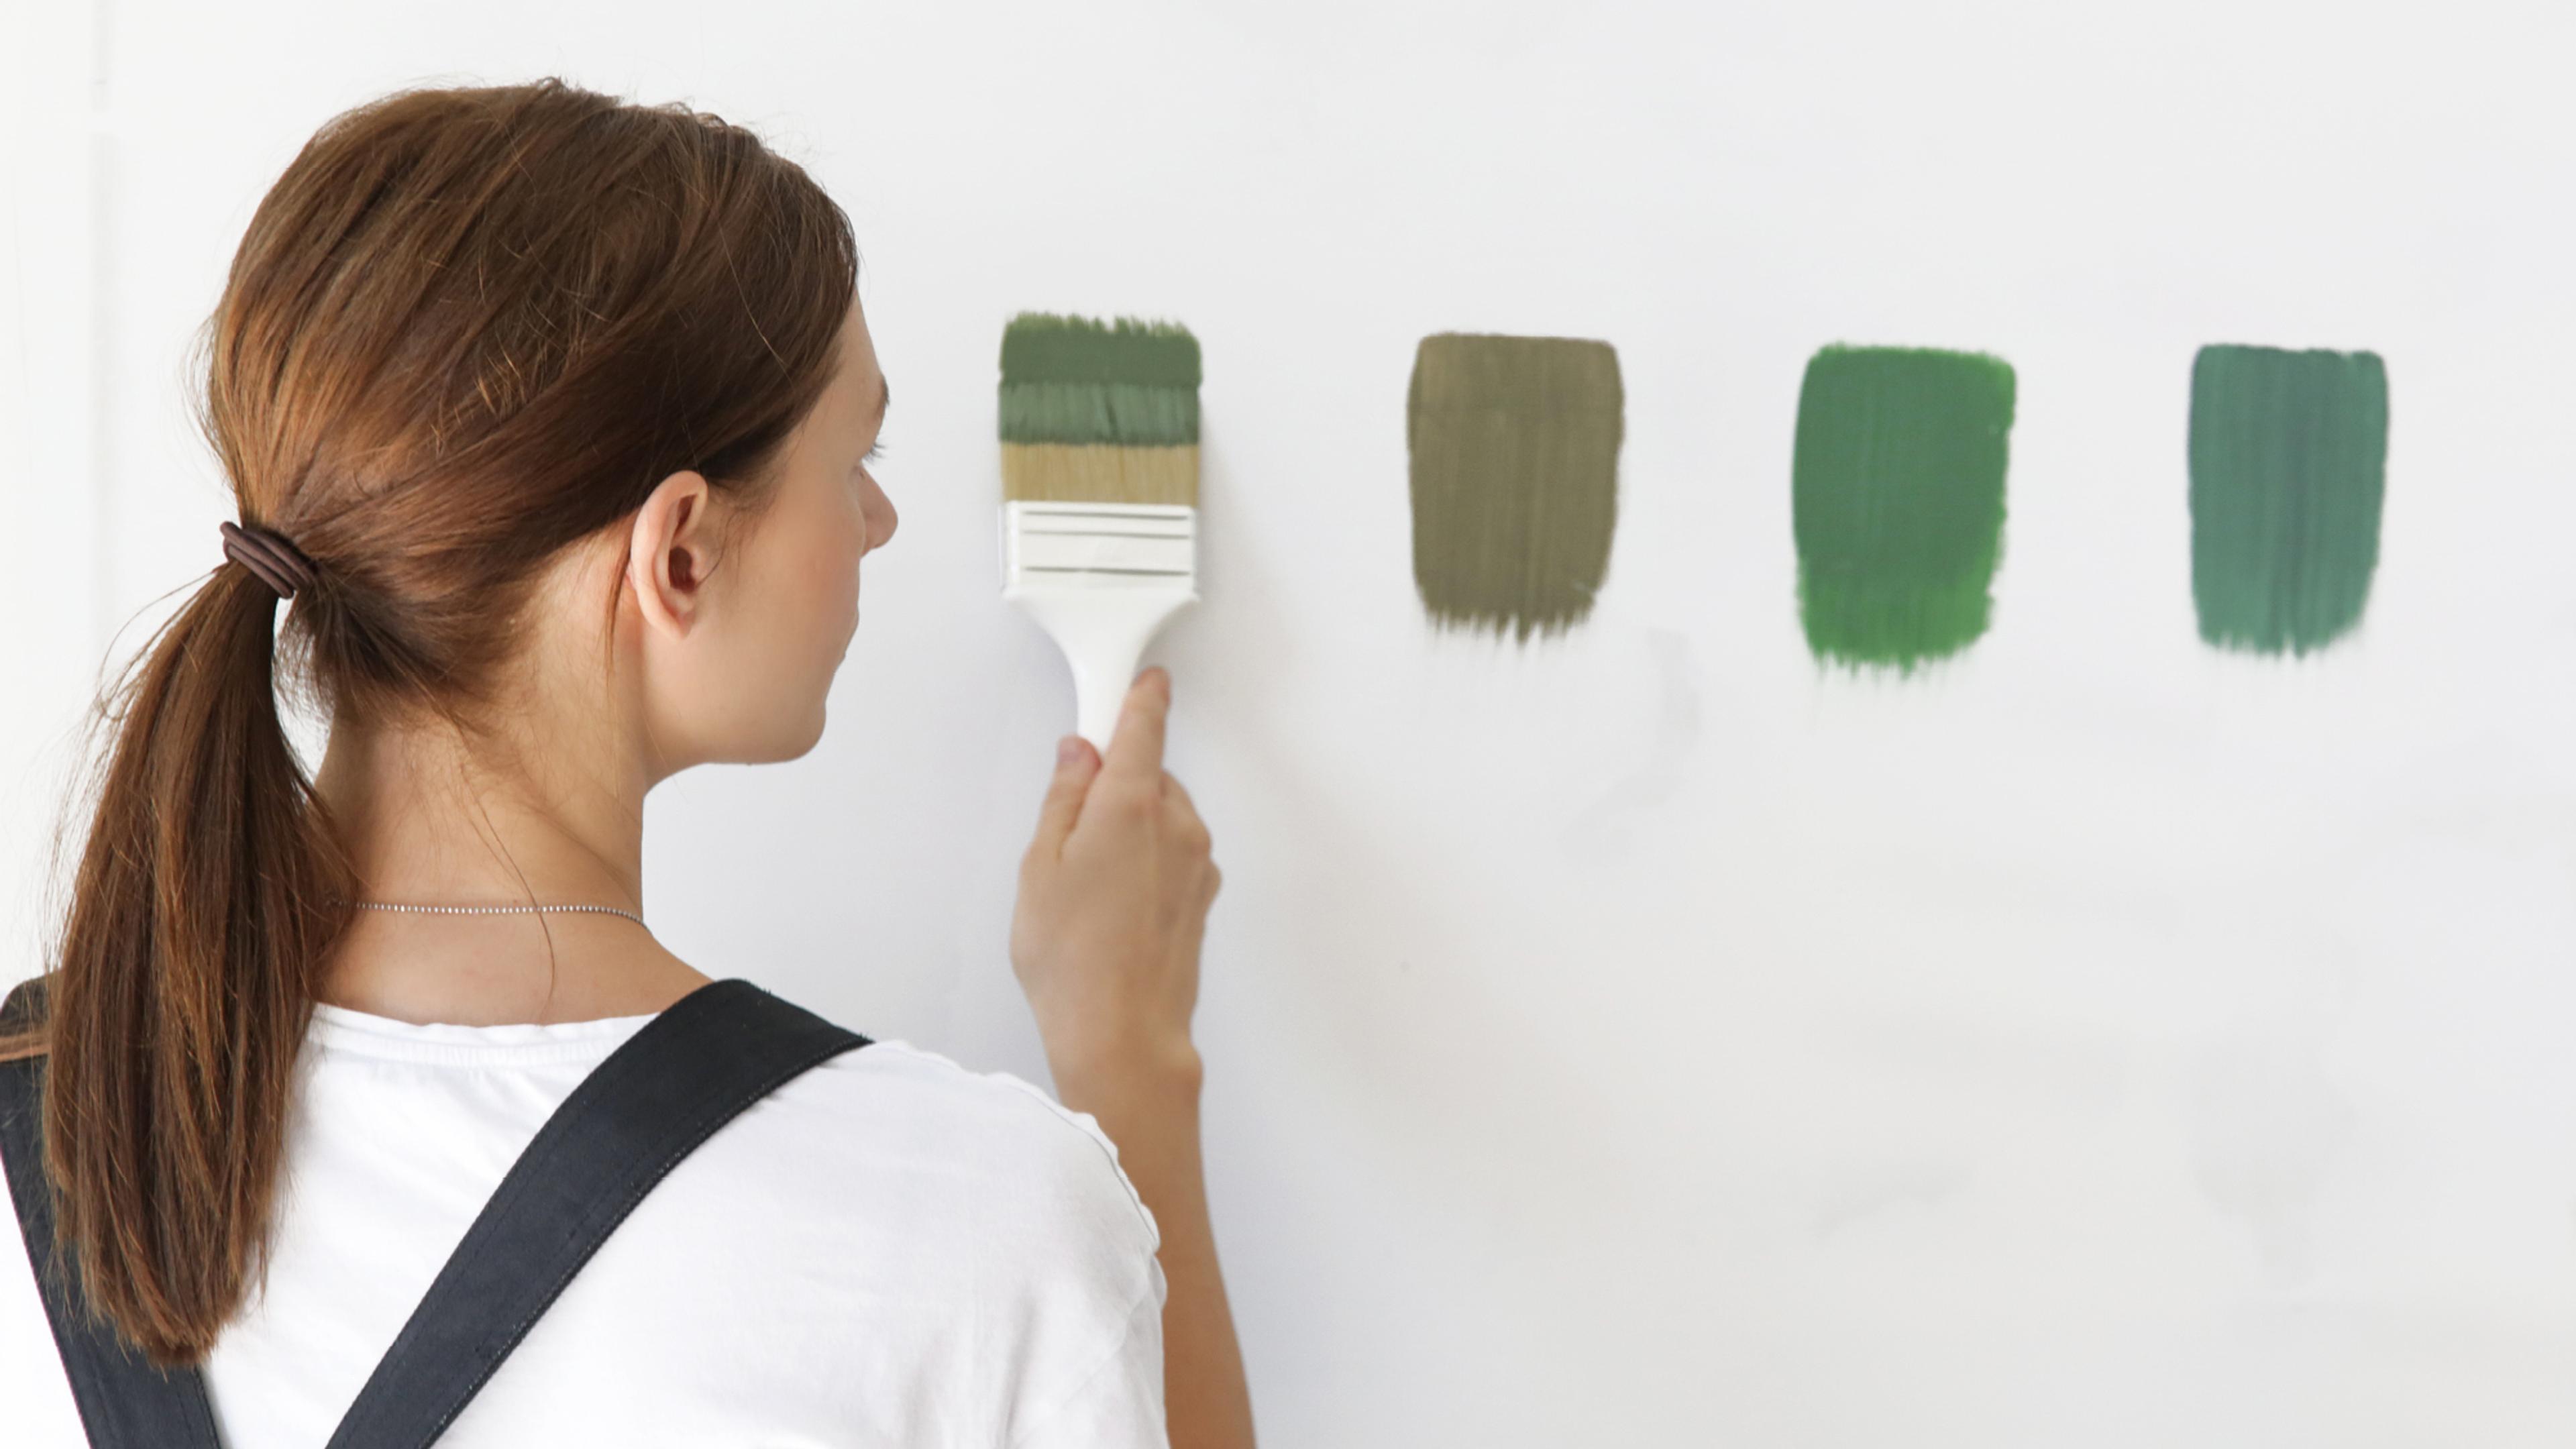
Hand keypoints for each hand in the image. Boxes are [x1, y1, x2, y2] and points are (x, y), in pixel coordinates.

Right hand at [1010, 668, 1219, 1084]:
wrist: (1123, 1034)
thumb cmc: (1075, 959)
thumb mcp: (1041, 864)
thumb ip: (1063, 798)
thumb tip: (1078, 757)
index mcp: (1133, 804)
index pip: (1144, 724)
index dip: (1139, 695)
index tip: (1139, 678)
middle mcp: (1177, 825)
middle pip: (1149, 774)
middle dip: (1114, 785)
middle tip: (1068, 826)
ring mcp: (1197, 862)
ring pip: (1161, 817)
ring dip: (1130, 829)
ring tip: (1083, 884)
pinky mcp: (1202, 896)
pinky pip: (1172, 854)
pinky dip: (1145, 861)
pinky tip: (1109, 905)